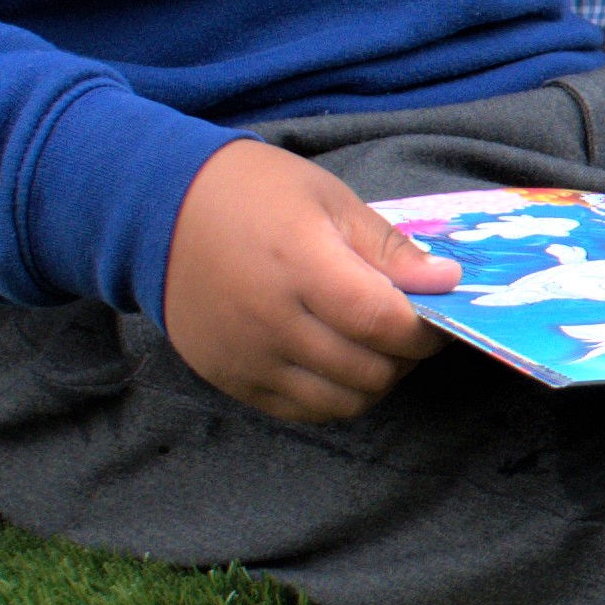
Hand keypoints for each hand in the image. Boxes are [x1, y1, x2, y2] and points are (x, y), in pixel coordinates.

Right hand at [159, 138, 456, 420]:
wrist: (158, 211)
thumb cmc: (251, 193)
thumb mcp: (327, 199)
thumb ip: (387, 247)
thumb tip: (446, 282)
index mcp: (301, 266)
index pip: (384, 323)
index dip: (424, 330)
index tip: (436, 315)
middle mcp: (272, 321)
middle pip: (369, 370)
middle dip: (405, 356)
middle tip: (406, 329)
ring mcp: (249, 357)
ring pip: (342, 401)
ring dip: (374, 380)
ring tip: (373, 346)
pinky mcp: (232, 379)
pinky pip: (302, 411)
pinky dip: (333, 395)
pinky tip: (336, 362)